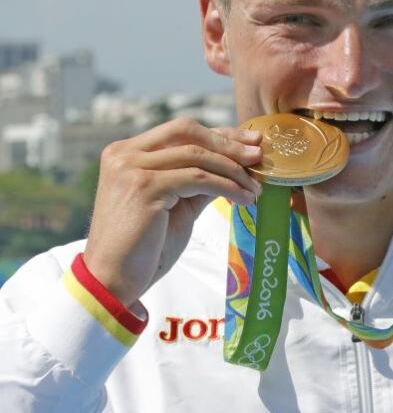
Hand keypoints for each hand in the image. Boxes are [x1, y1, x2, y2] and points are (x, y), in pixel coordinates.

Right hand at [82, 118, 263, 305]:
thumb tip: (236, 165)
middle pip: (187, 132)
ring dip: (233, 170)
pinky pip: (198, 178)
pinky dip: (227, 186)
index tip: (250, 142)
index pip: (181, 132)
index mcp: (127, 153)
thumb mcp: (176, 204)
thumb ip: (198, 181)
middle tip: (258, 156)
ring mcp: (131, 168)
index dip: (219, 134)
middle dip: (228, 142)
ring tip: (255, 188)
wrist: (113, 280)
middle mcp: (124, 154)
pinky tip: (243, 199)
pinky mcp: (144, 187)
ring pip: (197, 155)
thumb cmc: (144, 247)